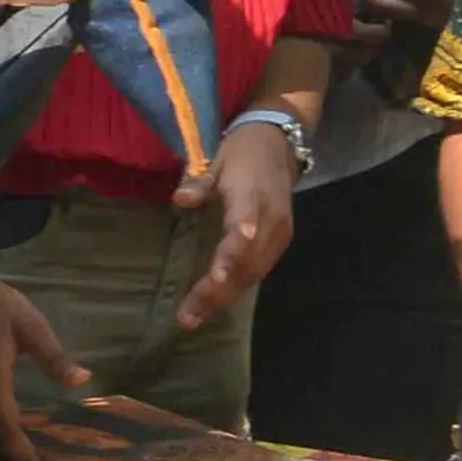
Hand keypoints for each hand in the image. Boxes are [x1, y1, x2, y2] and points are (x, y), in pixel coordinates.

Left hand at [179, 120, 301, 328]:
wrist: (278, 144)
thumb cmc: (241, 152)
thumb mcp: (217, 159)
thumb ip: (199, 181)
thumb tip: (180, 199)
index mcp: (254, 197)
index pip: (243, 230)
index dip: (231, 254)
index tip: (216, 276)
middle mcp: (272, 221)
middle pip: (246, 262)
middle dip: (218, 291)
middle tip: (188, 316)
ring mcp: (280, 233)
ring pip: (253, 272)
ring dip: (225, 297)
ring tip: (195, 317)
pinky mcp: (281, 240)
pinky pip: (259, 270)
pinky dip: (237, 287)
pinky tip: (215, 302)